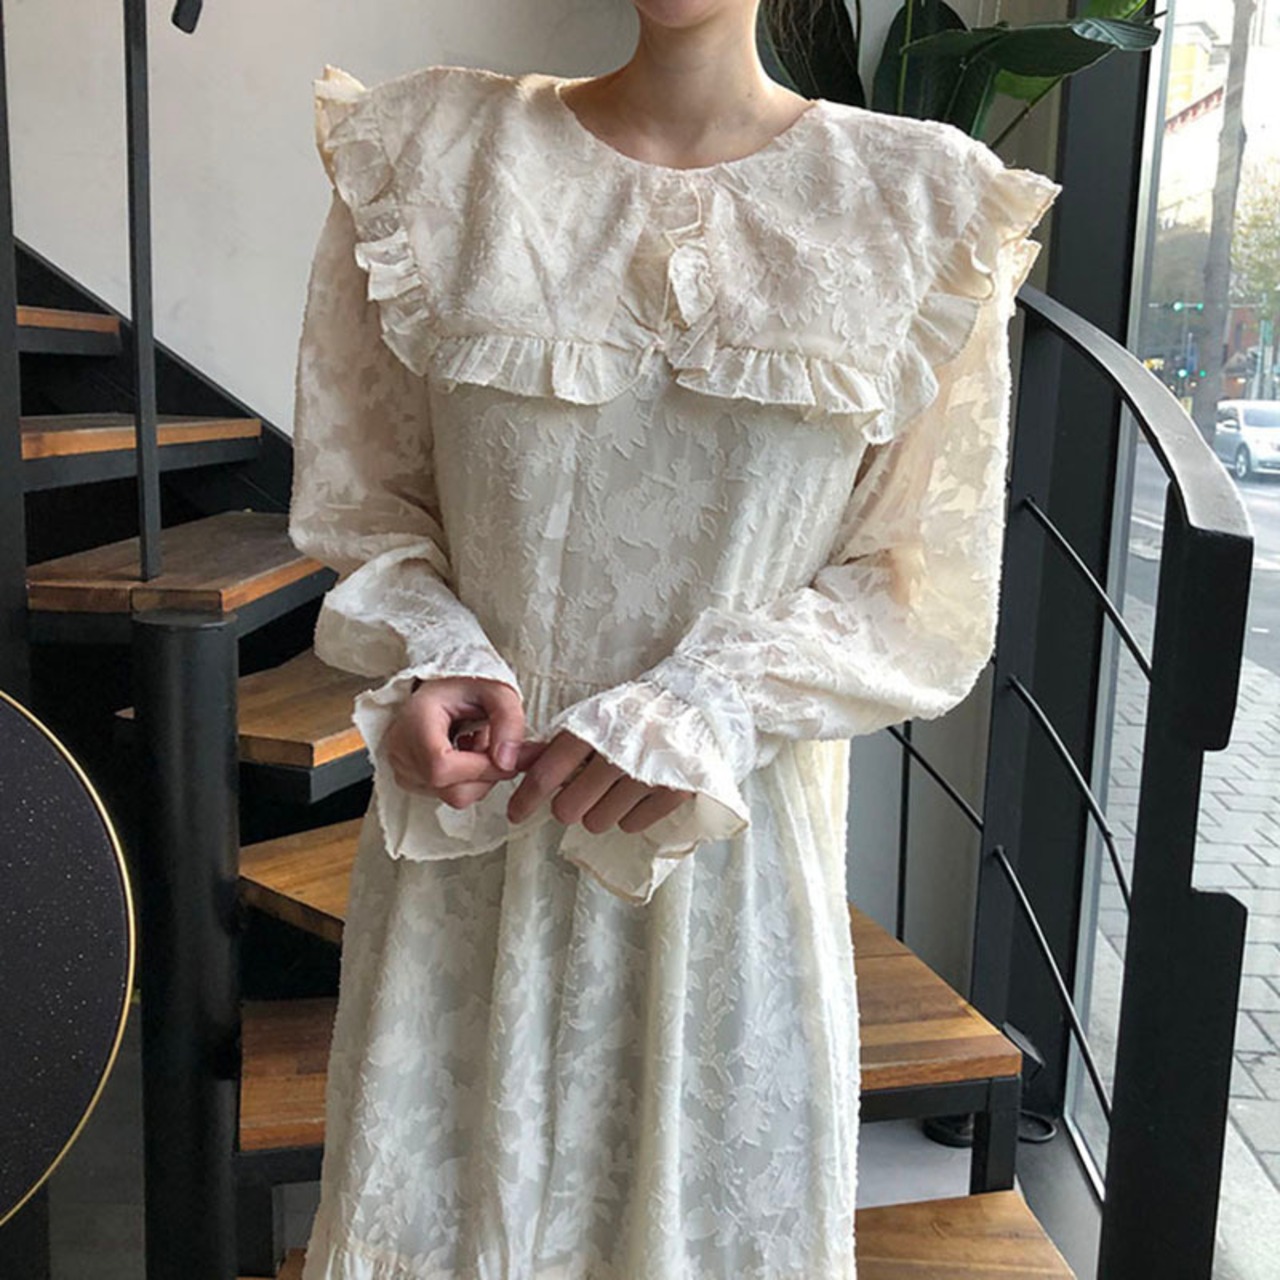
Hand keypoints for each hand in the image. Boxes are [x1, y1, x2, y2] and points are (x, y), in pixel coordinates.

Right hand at [385, 676, 540, 809]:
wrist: (445, 685)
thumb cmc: (465, 684)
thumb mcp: (497, 690)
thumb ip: (509, 721)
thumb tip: (508, 763)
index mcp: (415, 722)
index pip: (441, 767)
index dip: (482, 768)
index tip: (506, 756)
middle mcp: (401, 749)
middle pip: (452, 790)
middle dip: (487, 773)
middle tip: (496, 744)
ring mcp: (403, 768)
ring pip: (454, 797)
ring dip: (479, 777)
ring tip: (478, 744)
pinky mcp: (411, 780)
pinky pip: (448, 794)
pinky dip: (467, 780)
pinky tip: (466, 754)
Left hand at [506, 729, 692, 834]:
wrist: (693, 702)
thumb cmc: (635, 711)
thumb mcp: (590, 718)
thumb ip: (552, 744)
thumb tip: (514, 761)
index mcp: (592, 731)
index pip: (547, 775)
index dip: (526, 799)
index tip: (516, 813)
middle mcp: (617, 755)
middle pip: (569, 809)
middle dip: (569, 804)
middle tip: (582, 792)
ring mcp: (648, 777)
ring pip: (598, 821)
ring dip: (600, 811)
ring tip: (615, 788)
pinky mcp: (674, 793)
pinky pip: (631, 825)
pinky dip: (629, 814)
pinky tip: (636, 793)